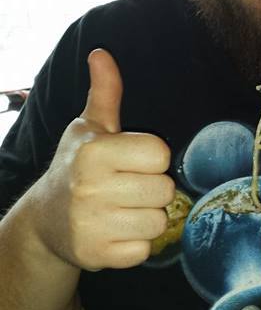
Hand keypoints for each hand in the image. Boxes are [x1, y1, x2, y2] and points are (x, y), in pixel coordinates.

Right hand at [33, 49, 174, 269]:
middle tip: (129, 188)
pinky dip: (136, 245)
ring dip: (147, 218)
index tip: (132, 161)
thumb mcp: (88, 128)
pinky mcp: (96, 256)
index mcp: (94, 153)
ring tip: (124, 210)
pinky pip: (144, 251)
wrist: (46, 220)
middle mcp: (90, 189)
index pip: (160, 154)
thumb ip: (105, 92)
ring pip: (159, 223)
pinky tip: (117, 232)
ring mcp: (92, 225)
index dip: (152, 158)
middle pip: (165, 191)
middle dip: (153, 190)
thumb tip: (101, 53)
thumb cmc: (77, 166)